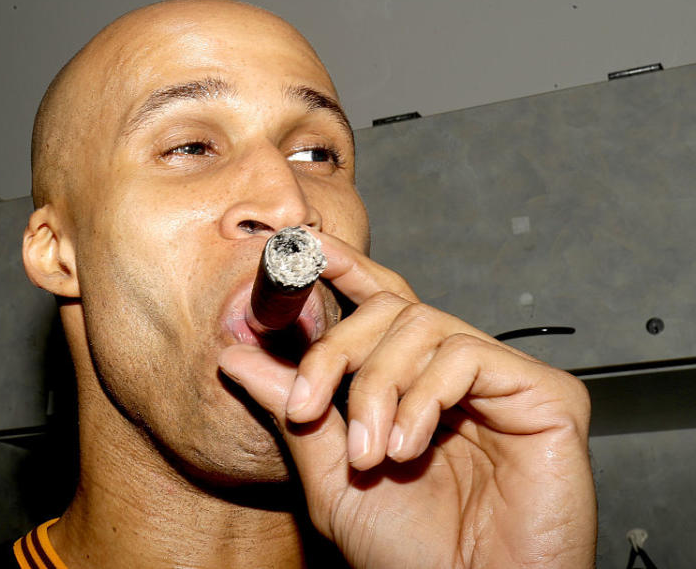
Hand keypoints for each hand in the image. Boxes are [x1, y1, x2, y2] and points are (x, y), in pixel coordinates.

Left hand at [218, 231, 596, 568]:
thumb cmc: (410, 554)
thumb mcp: (328, 475)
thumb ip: (291, 409)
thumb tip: (236, 356)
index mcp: (412, 385)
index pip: (382, 304)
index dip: (346, 266)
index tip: (302, 246)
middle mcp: (458, 374)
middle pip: (391, 308)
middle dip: (336, 352)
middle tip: (306, 408)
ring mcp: (503, 382)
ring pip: (422, 326)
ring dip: (376, 387)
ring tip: (369, 453)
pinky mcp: (547, 395)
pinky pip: (468, 354)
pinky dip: (423, 395)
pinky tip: (407, 446)